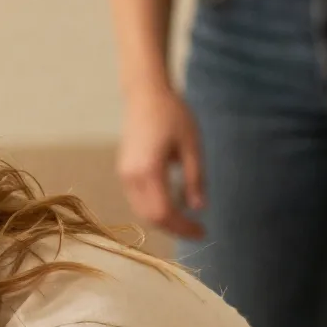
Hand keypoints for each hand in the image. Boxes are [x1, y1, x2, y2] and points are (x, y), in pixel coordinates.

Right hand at [117, 83, 205, 239]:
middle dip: (174, 228)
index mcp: (149, 171)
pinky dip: (155, 208)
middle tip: (197, 230)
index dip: (183, 227)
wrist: (145, 94)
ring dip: (163, 220)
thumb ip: (195, 179)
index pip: (164, 213)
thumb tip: (199, 208)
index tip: (202, 232)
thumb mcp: (191, 146)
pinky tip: (172, 203)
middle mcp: (131, 177)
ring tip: (186, 219)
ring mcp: (124, 175)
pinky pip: (138, 200)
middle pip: (150, 218)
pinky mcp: (124, 171)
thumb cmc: (172, 114)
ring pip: (142, 211)